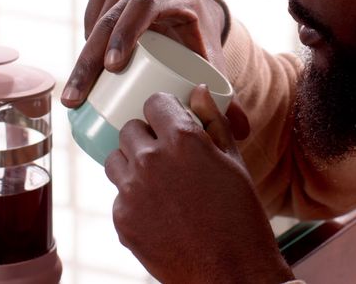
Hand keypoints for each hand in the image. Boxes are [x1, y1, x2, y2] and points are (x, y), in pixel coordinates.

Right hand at [62, 0, 248, 138]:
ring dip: (82, 58)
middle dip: (89, 61)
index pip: (144, 6)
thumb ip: (228, 95)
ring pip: (96, 20)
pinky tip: (79, 72)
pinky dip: (83, 43)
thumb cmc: (200, 41)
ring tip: (75, 97)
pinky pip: (89, 15)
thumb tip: (242, 131)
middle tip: (77, 99)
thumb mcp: (212, 61)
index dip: (125, 34)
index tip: (112, 68)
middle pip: (111, 18)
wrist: (190, 10)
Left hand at [105, 86, 293, 283]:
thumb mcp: (234, 163)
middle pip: (131, 129)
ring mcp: (132, 192)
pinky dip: (134, 200)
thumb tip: (199, 90)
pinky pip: (119, 196)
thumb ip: (213, 122)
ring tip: (158, 182)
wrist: (231, 274)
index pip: (155, 102)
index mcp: (183, 140)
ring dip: (132, 164)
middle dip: (147, 137)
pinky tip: (159, 212)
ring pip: (116, 160)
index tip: (170, 122)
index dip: (164, 111)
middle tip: (166, 155)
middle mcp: (151, 161)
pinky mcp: (122, 220)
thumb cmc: (240, 216)